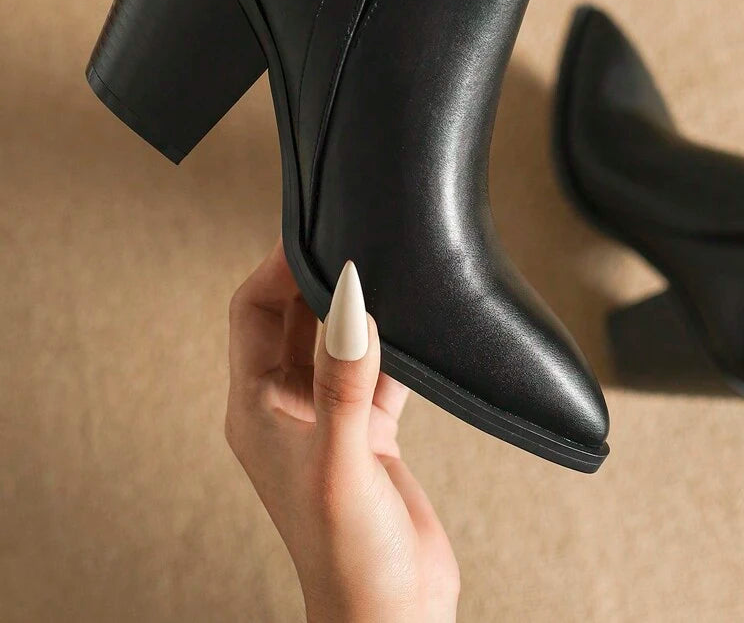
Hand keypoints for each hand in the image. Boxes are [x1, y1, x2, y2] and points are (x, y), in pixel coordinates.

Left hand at [225, 242, 459, 622]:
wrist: (392, 616)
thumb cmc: (348, 557)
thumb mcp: (340, 459)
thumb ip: (344, 378)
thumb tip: (351, 300)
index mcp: (255, 411)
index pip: (250, 315)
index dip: (275, 271)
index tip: (313, 235)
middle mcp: (286, 409)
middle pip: (290, 319)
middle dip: (317, 280)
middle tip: (353, 240)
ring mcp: (328, 420)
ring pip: (335, 341)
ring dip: (356, 310)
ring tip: (385, 271)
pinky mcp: (367, 434)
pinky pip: (377, 371)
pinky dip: (394, 346)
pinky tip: (417, 327)